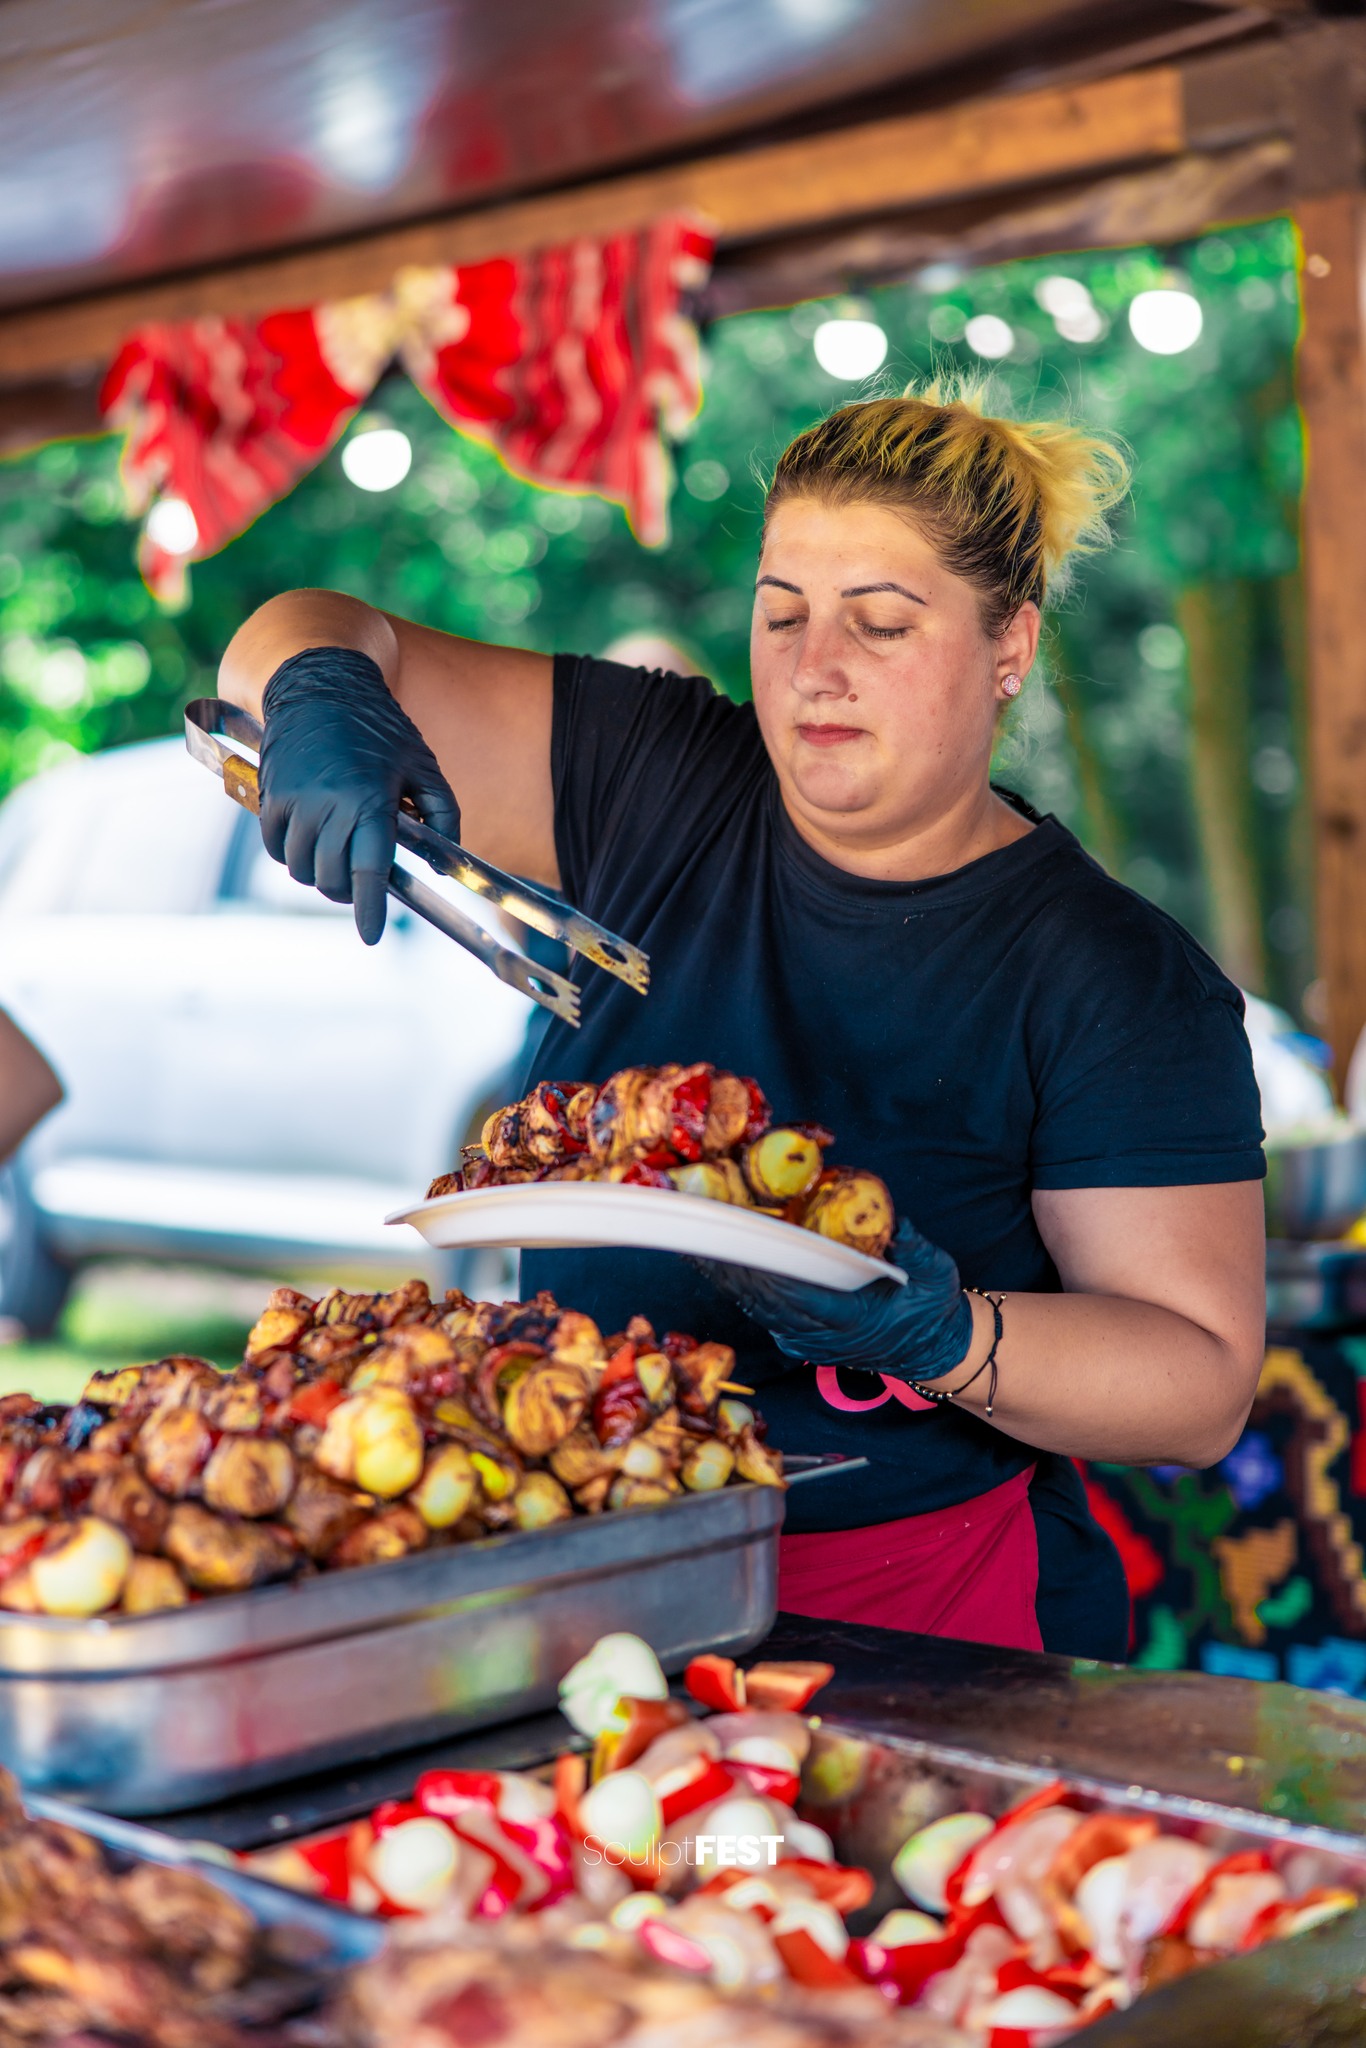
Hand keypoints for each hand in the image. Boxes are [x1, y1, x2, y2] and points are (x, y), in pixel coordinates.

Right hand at [258, 647, 460, 943]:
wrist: (321, 685)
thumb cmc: (381, 727)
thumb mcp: (424, 765)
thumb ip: (443, 815)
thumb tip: (445, 861)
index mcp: (370, 800)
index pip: (368, 871)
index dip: (370, 909)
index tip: (372, 936)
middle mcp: (327, 805)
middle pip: (331, 878)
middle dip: (348, 891)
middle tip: (362, 884)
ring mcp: (293, 801)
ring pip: (301, 868)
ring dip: (320, 874)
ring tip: (337, 859)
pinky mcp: (270, 796)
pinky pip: (276, 848)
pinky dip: (292, 856)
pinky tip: (310, 843)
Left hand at [690, 1217, 973, 1382]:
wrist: (933, 1349)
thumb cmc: (932, 1309)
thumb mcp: (935, 1274)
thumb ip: (914, 1249)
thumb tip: (896, 1224)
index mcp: (851, 1319)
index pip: (798, 1296)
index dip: (765, 1275)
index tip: (739, 1249)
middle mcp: (822, 1335)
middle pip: (766, 1302)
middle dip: (734, 1271)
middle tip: (703, 1238)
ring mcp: (808, 1340)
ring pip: (759, 1309)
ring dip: (730, 1279)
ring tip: (700, 1247)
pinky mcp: (801, 1338)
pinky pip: (764, 1312)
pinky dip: (741, 1289)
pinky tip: (722, 1266)